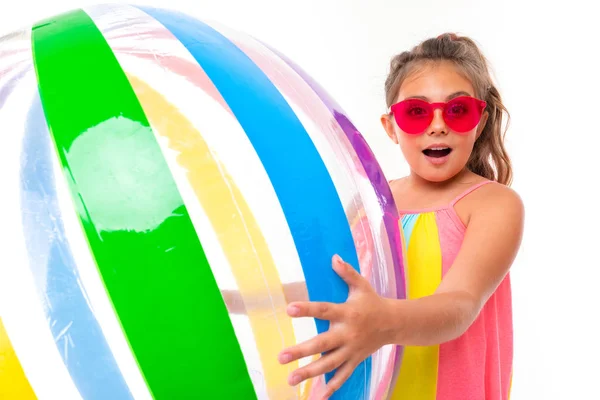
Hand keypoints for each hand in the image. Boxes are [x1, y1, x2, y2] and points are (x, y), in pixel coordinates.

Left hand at [278, 254, 392, 397]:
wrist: (395, 323)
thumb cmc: (373, 302)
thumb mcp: (361, 285)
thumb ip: (346, 272)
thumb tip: (333, 257)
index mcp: (347, 313)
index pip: (324, 310)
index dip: (307, 309)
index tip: (289, 309)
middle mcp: (348, 334)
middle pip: (322, 344)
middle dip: (301, 351)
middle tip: (281, 357)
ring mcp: (351, 350)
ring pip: (329, 364)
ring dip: (310, 373)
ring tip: (291, 379)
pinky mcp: (355, 360)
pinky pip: (342, 376)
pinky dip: (331, 387)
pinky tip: (318, 397)